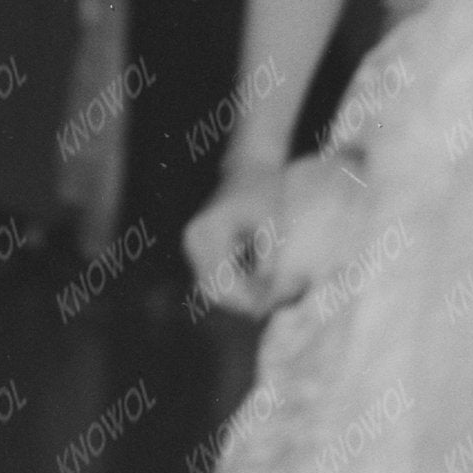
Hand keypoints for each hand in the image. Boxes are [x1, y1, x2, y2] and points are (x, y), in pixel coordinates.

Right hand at [185, 173, 297, 318]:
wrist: (250, 168)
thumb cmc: (265, 190)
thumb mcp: (273, 224)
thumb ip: (269, 261)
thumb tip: (270, 298)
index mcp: (206, 234)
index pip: (221, 283)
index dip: (249, 301)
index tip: (279, 303)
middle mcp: (193, 244)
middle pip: (214, 292)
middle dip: (246, 304)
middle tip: (279, 304)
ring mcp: (194, 248)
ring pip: (214, 290)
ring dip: (243, 299)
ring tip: (275, 295)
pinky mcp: (202, 251)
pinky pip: (217, 279)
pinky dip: (239, 287)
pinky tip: (263, 285)